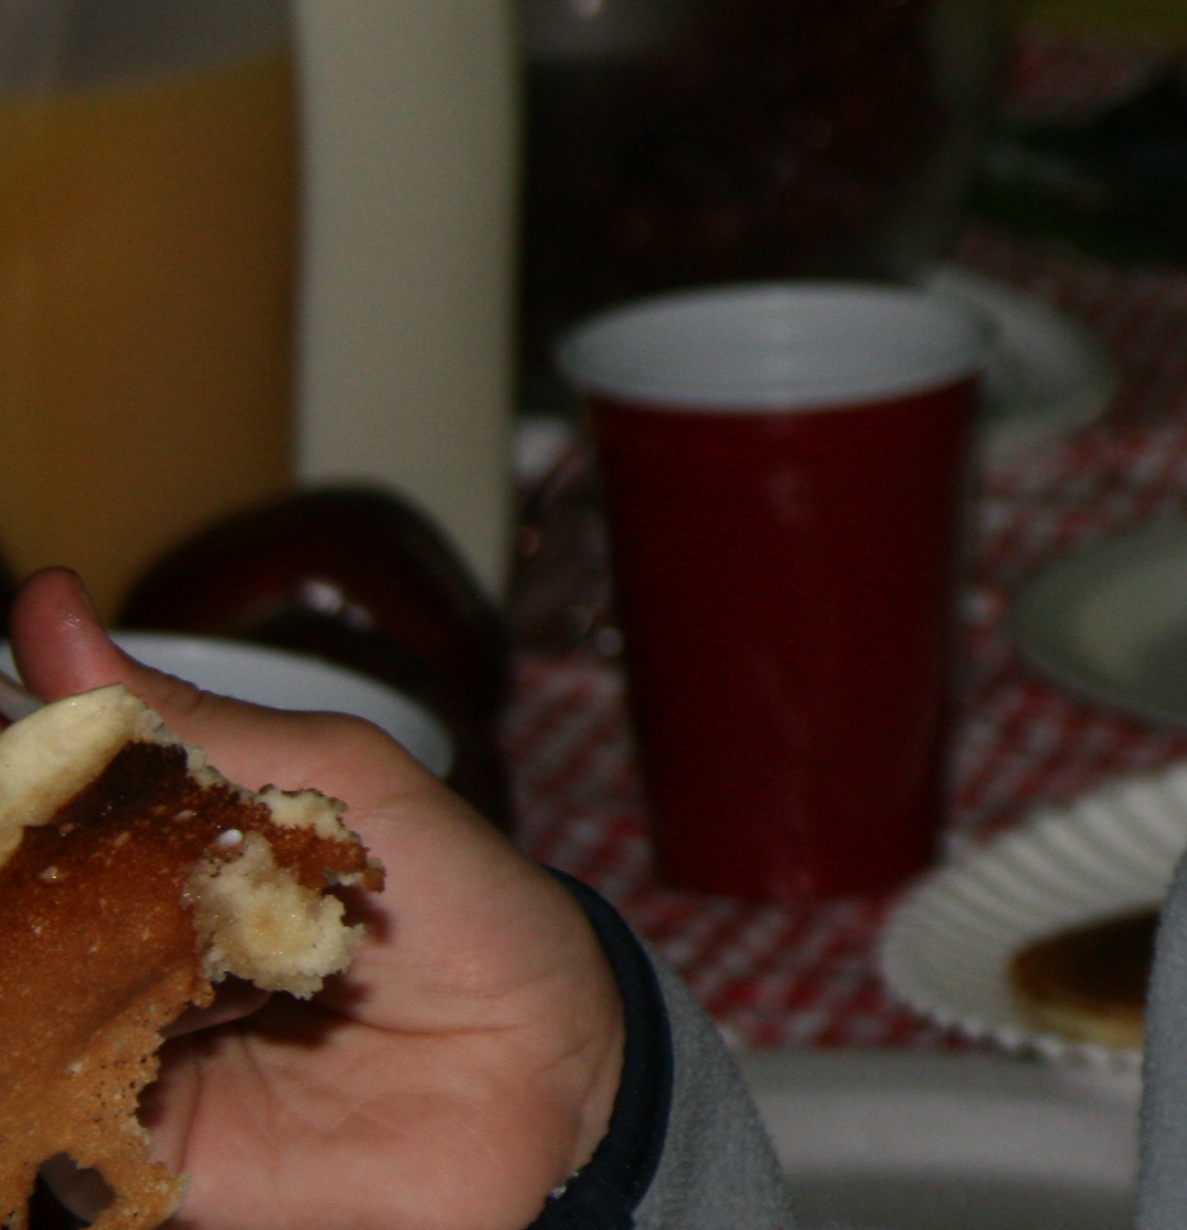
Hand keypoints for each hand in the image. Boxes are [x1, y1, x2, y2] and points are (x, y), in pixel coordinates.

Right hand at [11, 567, 627, 1229]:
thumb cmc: (463, 903)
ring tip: (162, 962)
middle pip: (19, 909)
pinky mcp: (140, 1157)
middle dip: (14, 875)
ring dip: (39, 981)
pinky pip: (49, 1130)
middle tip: (65, 880)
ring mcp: (128, 1056)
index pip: (39, 806)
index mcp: (160, 852)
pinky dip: (45, 1092)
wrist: (552, 1064)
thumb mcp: (337, 782)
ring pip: (24, 1014)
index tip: (4, 753)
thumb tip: (45, 609)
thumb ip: (188, 723)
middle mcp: (125, 951)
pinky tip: (83, 1044)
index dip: (12, 777)